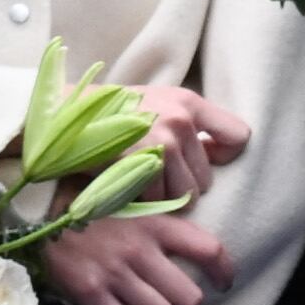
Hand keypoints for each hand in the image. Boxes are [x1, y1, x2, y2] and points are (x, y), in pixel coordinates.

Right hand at [40, 214, 235, 304]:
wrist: (46, 217)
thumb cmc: (97, 211)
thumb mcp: (137, 203)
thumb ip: (165, 222)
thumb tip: (196, 246)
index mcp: (156, 224)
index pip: (208, 249)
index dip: (224, 272)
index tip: (223, 284)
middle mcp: (140, 250)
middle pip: (189, 298)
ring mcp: (115, 274)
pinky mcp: (91, 294)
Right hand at [123, 86, 250, 206]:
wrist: (65, 118)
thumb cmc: (112, 115)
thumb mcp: (156, 105)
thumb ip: (188, 126)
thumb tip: (219, 154)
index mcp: (188, 102)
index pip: (239, 136)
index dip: (224, 155)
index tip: (207, 160)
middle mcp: (179, 120)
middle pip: (206, 178)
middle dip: (184, 184)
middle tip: (156, 176)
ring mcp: (160, 142)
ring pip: (185, 196)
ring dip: (164, 198)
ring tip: (142, 183)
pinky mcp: (140, 163)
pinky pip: (158, 201)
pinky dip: (144, 202)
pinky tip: (128, 187)